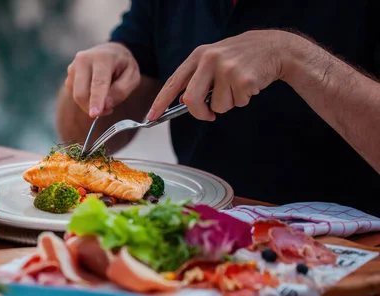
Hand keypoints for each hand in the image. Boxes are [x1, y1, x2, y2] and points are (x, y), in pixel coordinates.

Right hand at [65, 42, 140, 117]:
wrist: (111, 51)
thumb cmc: (123, 65)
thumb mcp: (133, 77)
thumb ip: (121, 91)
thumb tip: (106, 104)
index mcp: (102, 58)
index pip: (98, 83)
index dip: (96, 100)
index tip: (94, 114)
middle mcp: (84, 59)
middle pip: (81, 92)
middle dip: (92, 107)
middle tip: (109, 110)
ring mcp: (73, 66)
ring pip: (77, 95)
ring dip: (89, 104)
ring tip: (105, 99)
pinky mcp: (69, 74)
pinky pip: (74, 93)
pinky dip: (85, 99)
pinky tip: (95, 93)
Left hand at [147, 30, 291, 121]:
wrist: (274, 48)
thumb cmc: (240, 58)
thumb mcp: (213, 61)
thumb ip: (196, 79)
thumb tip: (183, 101)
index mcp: (198, 55)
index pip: (173, 82)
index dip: (161, 102)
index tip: (151, 117)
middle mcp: (209, 59)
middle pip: (192, 100)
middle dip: (200, 113)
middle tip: (209, 115)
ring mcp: (227, 68)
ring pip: (217, 106)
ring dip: (228, 104)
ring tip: (237, 86)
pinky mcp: (244, 79)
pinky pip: (237, 104)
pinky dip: (243, 100)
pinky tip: (249, 85)